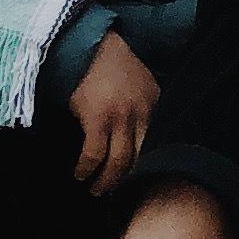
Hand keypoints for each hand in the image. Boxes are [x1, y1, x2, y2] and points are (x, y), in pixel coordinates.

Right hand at [70, 33, 160, 193]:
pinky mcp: (97, 119)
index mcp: (155, 103)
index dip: (149, 165)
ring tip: (96, 190)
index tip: (140, 179)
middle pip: (141, 158)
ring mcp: (120, 117)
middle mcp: (142, 113)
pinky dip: (86, 168)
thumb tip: (139, 138)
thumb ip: (144, 107)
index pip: (159, 143)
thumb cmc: (108, 64)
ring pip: (119, 162)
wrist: (84, 45)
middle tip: (118, 193)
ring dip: (106, 181)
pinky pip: (94, 155)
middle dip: (130, 179)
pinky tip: (80, 174)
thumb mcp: (139, 83)